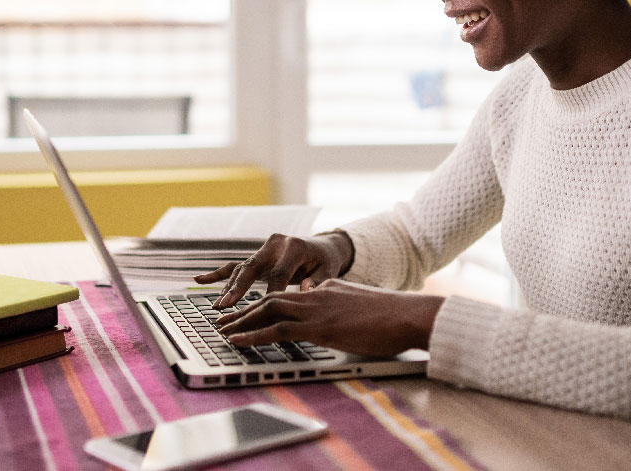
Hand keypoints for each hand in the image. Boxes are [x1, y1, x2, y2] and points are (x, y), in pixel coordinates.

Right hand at [194, 232, 353, 308]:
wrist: (321, 247)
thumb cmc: (325, 262)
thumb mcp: (329, 270)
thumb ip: (318, 281)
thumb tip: (307, 290)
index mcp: (294, 247)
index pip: (280, 273)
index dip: (272, 292)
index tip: (264, 311)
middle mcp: (274, 245)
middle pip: (253, 266)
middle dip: (239, 287)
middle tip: (227, 304)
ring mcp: (262, 249)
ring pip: (241, 268)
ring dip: (228, 288)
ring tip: (218, 306)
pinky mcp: (256, 256)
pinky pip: (234, 265)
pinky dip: (217, 274)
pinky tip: (198, 280)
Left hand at [214, 279, 442, 356]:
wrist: (408, 315)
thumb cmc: (394, 318)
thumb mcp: (362, 311)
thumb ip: (344, 313)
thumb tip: (337, 324)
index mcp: (327, 289)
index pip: (289, 297)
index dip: (265, 305)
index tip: (251, 314)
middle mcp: (316, 294)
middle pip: (270, 298)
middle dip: (244, 310)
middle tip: (223, 319)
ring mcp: (316, 309)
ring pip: (267, 310)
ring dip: (240, 321)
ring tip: (221, 330)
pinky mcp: (318, 326)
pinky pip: (276, 329)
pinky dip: (252, 334)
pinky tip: (236, 341)